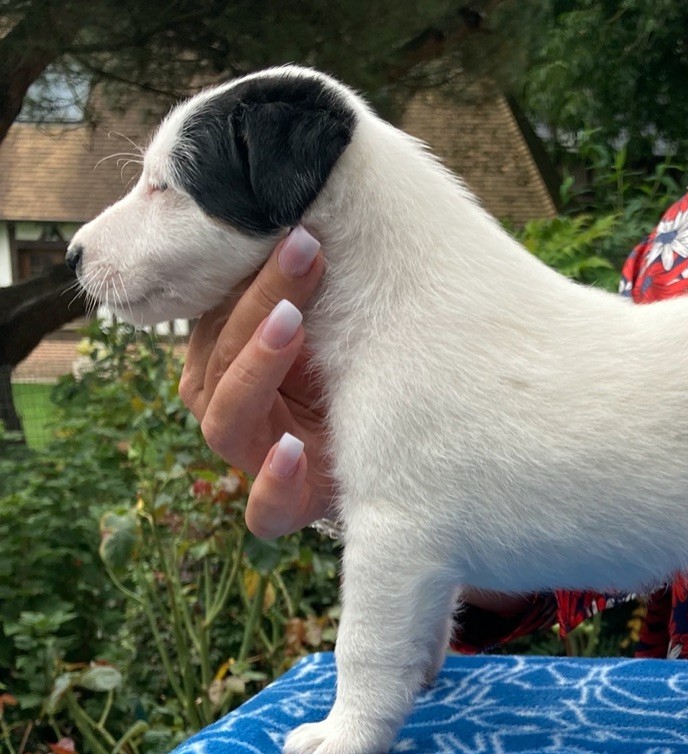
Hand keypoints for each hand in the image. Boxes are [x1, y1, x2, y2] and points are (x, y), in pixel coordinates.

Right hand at [179, 226, 335, 538]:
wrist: (375, 446)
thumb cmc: (341, 375)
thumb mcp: (322, 331)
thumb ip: (300, 291)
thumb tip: (309, 215)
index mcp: (220, 363)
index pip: (218, 315)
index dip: (251, 274)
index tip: (299, 230)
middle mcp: (224, 407)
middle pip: (223, 356)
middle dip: (261, 302)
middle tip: (303, 253)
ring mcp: (249, 458)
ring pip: (227, 419)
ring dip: (257, 368)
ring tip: (292, 324)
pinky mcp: (283, 506)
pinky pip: (262, 509)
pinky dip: (272, 482)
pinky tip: (291, 450)